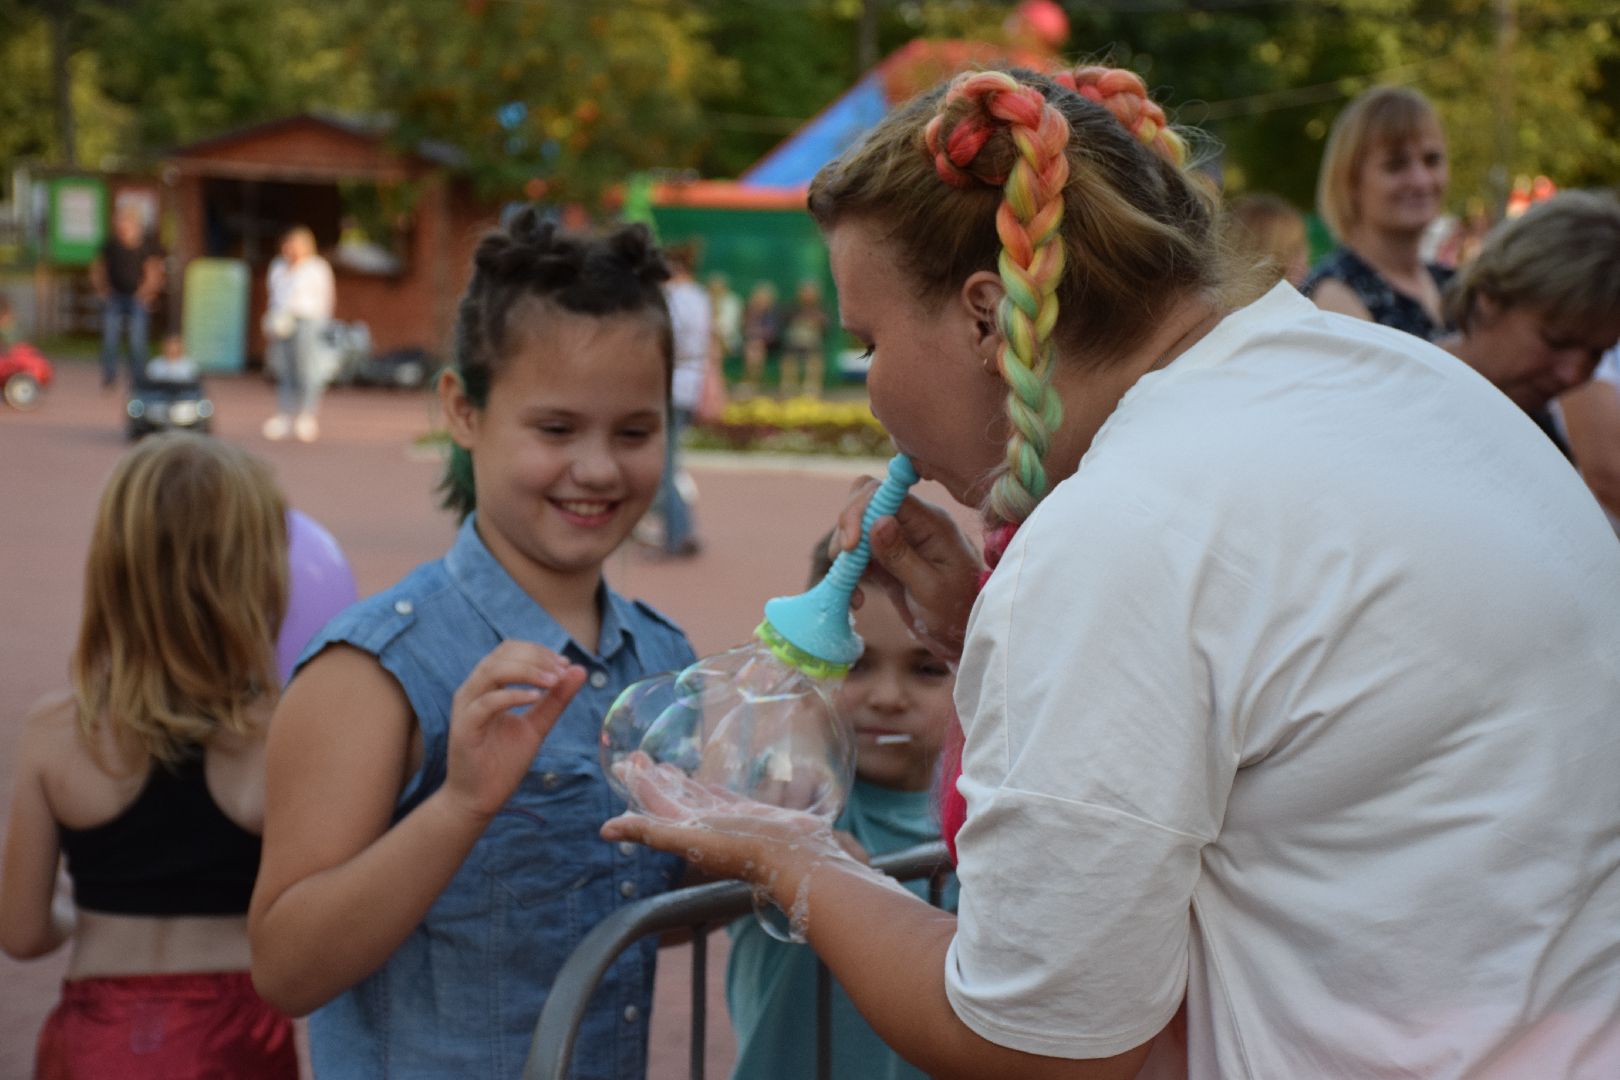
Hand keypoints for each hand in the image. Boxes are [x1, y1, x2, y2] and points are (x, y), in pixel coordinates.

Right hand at [443, 641, 585, 820]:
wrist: (480, 798)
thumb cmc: (503, 761)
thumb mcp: (537, 725)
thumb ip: (555, 699)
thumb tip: (579, 669)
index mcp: (487, 686)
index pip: (509, 650)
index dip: (539, 651)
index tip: (565, 664)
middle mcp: (473, 691)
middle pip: (501, 655)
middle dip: (536, 658)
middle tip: (562, 670)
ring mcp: (466, 708)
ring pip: (492, 671)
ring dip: (527, 671)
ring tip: (553, 681)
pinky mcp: (463, 728)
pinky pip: (485, 703)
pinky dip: (512, 696)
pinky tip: (535, 698)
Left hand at [601, 753, 841, 889]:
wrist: (795, 857)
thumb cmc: (744, 849)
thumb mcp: (691, 839)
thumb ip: (650, 831)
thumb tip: (604, 829)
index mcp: (684, 832)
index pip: (652, 804)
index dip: (636, 784)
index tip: (623, 762)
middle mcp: (702, 828)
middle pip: (670, 799)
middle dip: (653, 779)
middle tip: (640, 756)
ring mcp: (726, 822)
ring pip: (695, 798)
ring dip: (679, 784)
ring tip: (668, 767)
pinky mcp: (749, 815)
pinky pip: (724, 799)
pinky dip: (711, 789)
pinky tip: (708, 781)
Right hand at [832, 477, 983, 660]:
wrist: (964, 634)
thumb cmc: (957, 612)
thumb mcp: (931, 588)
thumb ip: (903, 555)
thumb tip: (878, 521)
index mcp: (930, 523)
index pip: (887, 494)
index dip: (860, 511)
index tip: (851, 546)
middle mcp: (913, 524)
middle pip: (867, 501)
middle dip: (847, 528)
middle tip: (843, 561)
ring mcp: (898, 540)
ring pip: (857, 527)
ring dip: (845, 555)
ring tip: (849, 588)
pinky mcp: (887, 559)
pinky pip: (858, 555)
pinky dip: (848, 573)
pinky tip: (855, 599)